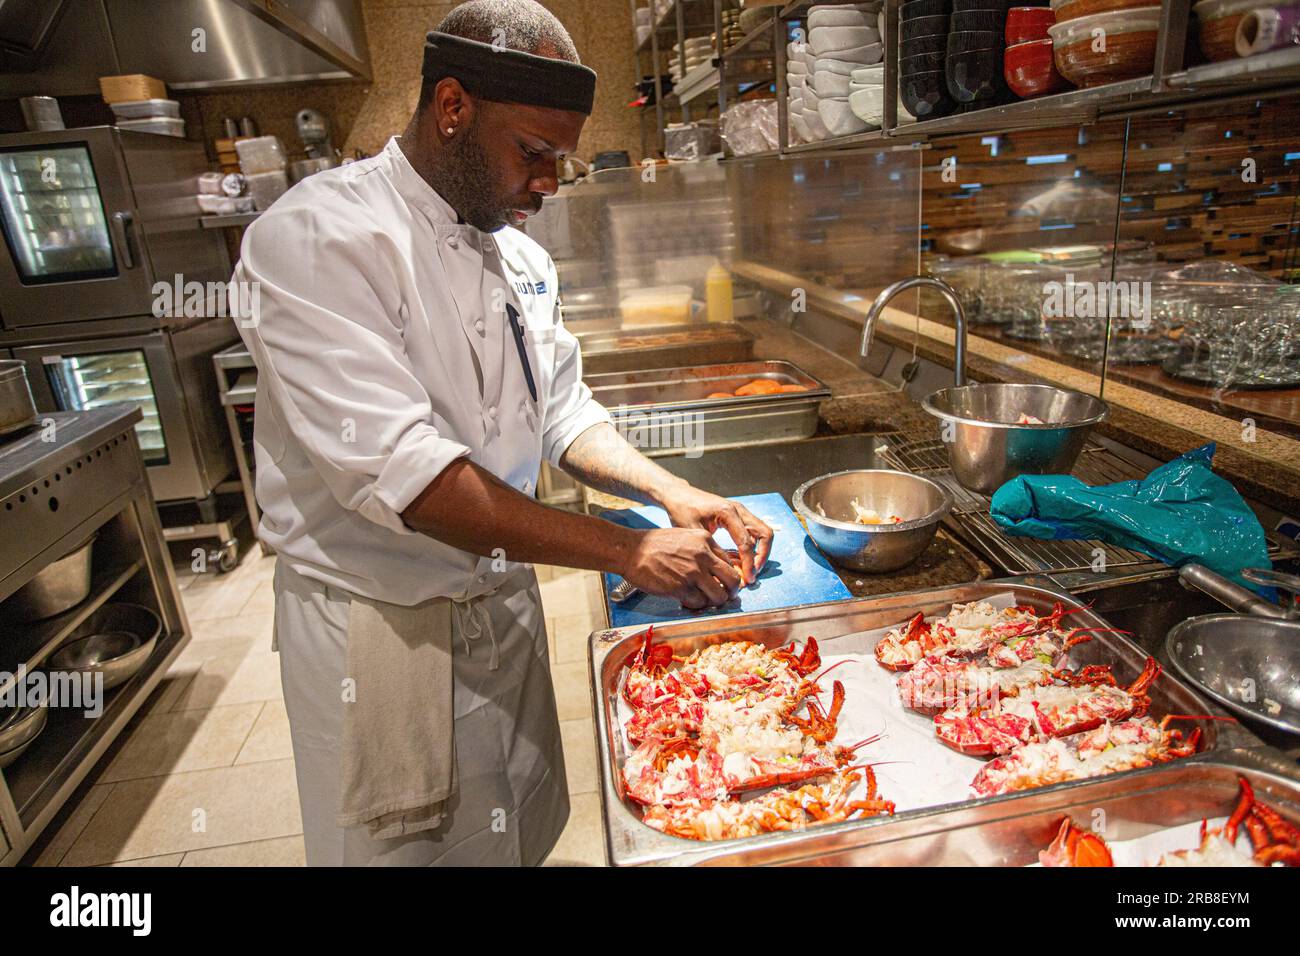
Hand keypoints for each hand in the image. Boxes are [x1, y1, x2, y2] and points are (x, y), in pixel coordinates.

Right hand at [621, 527, 742, 609]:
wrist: (632, 550)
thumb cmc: (655, 544)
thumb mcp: (685, 536)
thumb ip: (703, 549)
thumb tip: (716, 567)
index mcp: (706, 540)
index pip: (730, 563)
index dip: (728, 576)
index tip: (724, 583)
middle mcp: (703, 556)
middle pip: (733, 580)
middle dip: (731, 592)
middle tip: (724, 596)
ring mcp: (692, 573)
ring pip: (719, 596)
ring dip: (714, 602)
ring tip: (705, 600)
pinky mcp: (680, 588)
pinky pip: (699, 603)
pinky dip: (697, 605)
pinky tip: (689, 600)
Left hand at [661, 487, 773, 585]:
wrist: (679, 495)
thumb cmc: (682, 510)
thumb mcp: (693, 532)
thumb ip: (711, 549)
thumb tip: (725, 570)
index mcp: (728, 513)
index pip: (746, 542)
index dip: (749, 563)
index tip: (748, 579)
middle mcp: (739, 510)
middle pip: (765, 534)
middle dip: (762, 556)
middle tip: (753, 574)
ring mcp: (741, 512)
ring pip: (763, 533)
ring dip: (761, 552)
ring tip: (750, 569)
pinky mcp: (738, 516)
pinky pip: (754, 532)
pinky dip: (754, 546)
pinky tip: (743, 560)